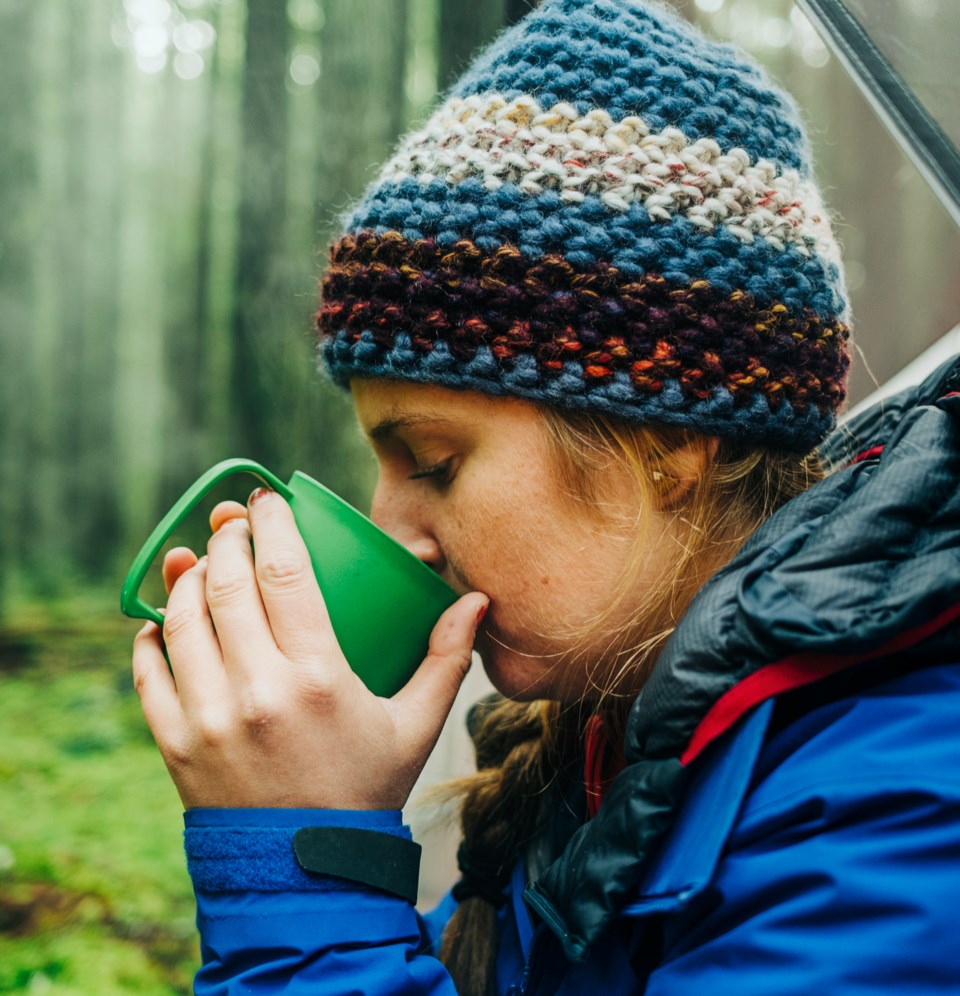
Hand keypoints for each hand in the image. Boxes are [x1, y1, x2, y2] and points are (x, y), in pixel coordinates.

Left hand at [132, 489, 488, 810]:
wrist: (308, 876)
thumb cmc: (365, 791)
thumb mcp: (415, 727)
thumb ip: (446, 659)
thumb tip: (476, 600)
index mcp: (320, 677)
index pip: (285, 572)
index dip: (272, 523)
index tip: (267, 499)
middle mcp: (259, 691)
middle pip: (227, 584)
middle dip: (226, 538)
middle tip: (233, 520)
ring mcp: (209, 719)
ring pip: (182, 621)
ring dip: (186, 578)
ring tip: (198, 559)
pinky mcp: (176, 746)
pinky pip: (149, 675)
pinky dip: (149, 638)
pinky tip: (160, 621)